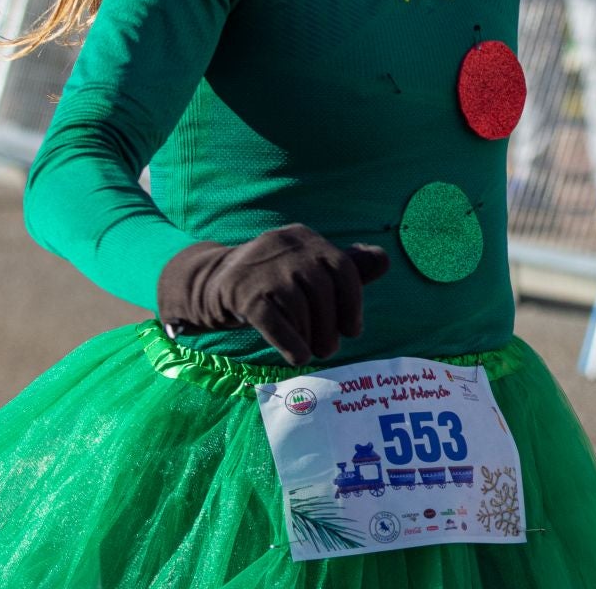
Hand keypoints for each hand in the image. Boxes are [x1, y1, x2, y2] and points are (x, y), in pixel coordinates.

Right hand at [157, 224, 388, 366]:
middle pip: (321, 290)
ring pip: (298, 307)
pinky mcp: (240, 291)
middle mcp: (284, 245)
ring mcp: (260, 266)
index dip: (353, 303)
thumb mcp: (307, 268)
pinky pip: (273, 321)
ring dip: (310, 336)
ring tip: (314, 351)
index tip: (354, 330)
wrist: (211, 284)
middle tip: (331, 349)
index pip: (341, 268)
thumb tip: (384, 260)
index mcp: (304, 237)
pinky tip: (298, 357)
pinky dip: (290, 343)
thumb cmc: (272, 280)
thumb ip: (345, 267)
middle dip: (330, 325)